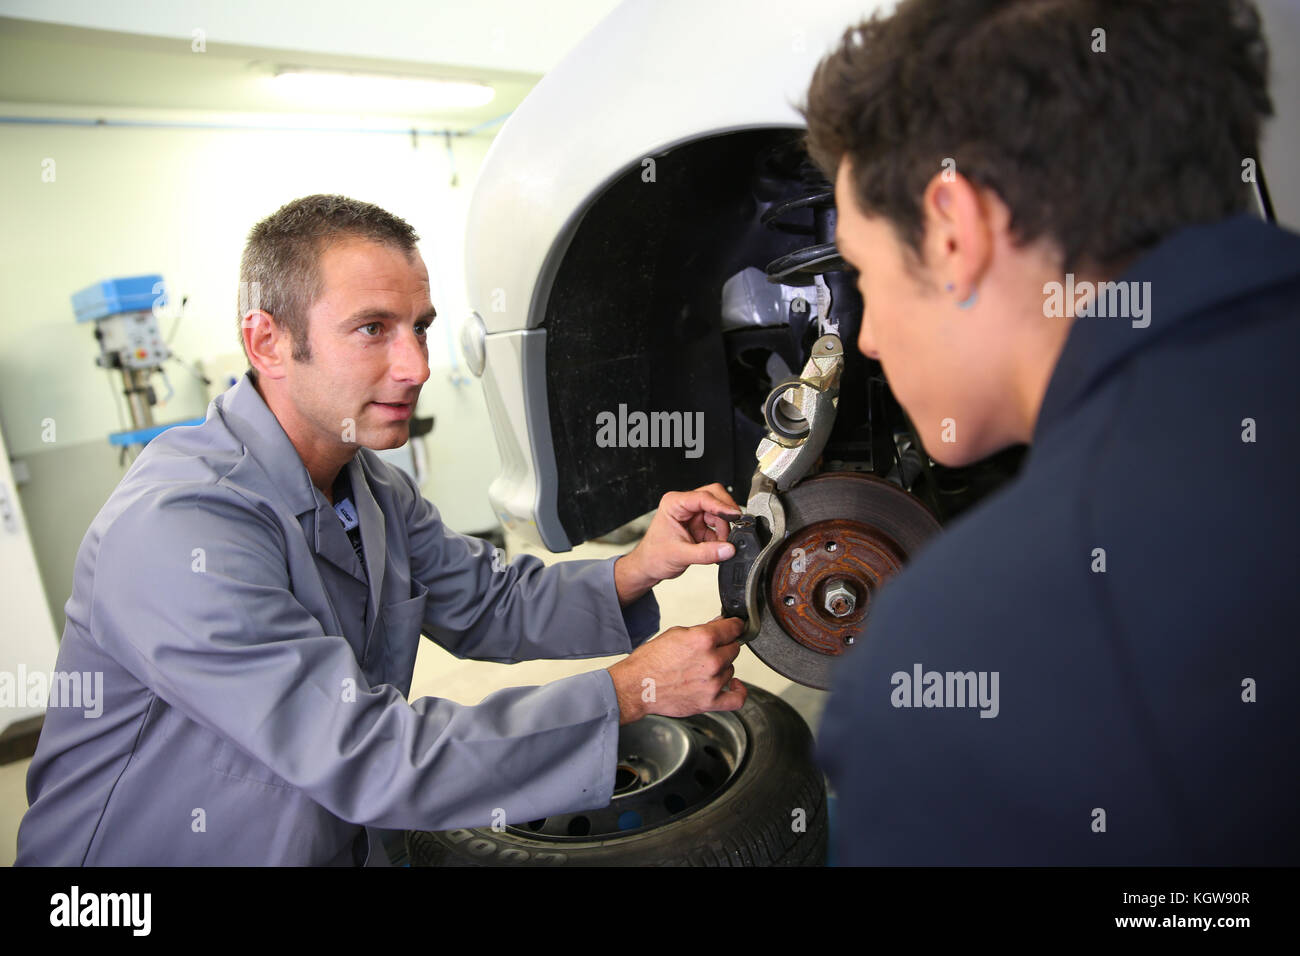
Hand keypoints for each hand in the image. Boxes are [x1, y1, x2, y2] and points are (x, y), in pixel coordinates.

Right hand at [607, 617, 747, 723]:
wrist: (637, 686)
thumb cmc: (650, 661)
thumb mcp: (675, 634)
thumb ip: (702, 630)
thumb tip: (720, 625)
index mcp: (702, 639)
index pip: (733, 628)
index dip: (734, 626)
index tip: (735, 627)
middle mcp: (711, 661)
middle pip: (734, 649)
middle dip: (724, 647)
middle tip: (709, 650)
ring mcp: (712, 683)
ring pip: (731, 669)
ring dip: (722, 668)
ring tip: (703, 668)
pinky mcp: (710, 702)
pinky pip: (737, 699)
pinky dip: (739, 691)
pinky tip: (734, 684)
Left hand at [614, 483, 741, 603]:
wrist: (648, 567)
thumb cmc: (654, 556)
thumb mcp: (680, 555)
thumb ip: (706, 553)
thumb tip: (728, 549)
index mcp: (674, 504)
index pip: (703, 497)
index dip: (721, 506)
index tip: (735, 516)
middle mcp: (684, 505)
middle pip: (714, 497)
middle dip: (725, 514)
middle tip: (734, 528)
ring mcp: (692, 515)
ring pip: (718, 512)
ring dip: (724, 529)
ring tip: (721, 546)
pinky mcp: (699, 525)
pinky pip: (717, 526)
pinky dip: (721, 537)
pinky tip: (717, 548)